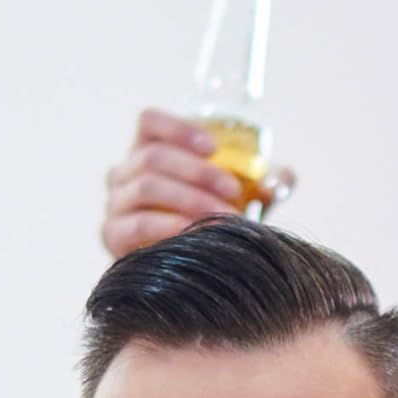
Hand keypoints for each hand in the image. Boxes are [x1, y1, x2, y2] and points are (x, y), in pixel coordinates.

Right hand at [101, 108, 292, 258]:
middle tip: (233, 191)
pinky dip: (168, 226)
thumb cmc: (205, 224)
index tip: (213, 147)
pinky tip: (194, 234)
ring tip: (224, 217)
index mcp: (147, 153)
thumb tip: (285, 177)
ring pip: (146, 186)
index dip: (179, 128)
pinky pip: (137, 223)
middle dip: (199, 172)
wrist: (179, 274)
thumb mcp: (234, 199)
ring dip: (191, 199)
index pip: (150, 123)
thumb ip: (259, 184)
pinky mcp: (113, 235)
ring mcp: (115, 203)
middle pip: (153, 156)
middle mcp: (124, 173)